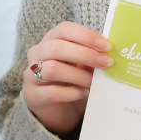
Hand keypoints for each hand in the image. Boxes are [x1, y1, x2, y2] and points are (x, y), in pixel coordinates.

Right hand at [23, 22, 111, 137]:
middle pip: (56, 47)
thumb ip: (91, 56)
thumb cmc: (71, 81)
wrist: (56, 110)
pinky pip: (51, 92)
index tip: (106, 46)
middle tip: (105, 63)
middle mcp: (37, 54)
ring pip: (51, 69)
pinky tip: (82, 93)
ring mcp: (31, 75)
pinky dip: (71, 93)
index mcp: (50, 40)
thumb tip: (109, 53)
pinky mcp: (32, 96)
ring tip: (91, 82)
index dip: (86, 35)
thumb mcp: (82, 65)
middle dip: (85, 54)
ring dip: (77, 75)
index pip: (64, 29)